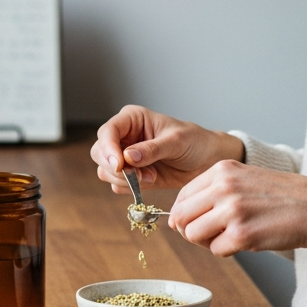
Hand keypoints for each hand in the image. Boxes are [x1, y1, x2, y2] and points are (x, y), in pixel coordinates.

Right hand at [90, 105, 245, 192]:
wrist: (206, 160)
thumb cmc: (194, 142)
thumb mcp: (176, 142)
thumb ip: (152, 149)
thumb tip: (128, 156)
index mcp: (132, 119)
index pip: (107, 132)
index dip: (108, 149)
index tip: (119, 164)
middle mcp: (124, 136)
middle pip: (100, 153)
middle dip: (116, 168)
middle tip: (138, 175)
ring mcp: (125, 157)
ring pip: (106, 171)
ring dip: (126, 179)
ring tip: (151, 176)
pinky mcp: (131, 175)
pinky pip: (118, 185)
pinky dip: (131, 188)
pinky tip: (152, 180)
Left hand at [168, 160, 306, 257]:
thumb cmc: (285, 196)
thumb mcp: (245, 178)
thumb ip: (213, 192)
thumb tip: (177, 220)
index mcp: (222, 169)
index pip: (181, 196)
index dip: (184, 215)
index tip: (197, 222)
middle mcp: (223, 186)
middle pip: (181, 217)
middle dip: (192, 230)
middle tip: (213, 234)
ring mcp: (232, 210)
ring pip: (193, 235)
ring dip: (209, 242)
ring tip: (232, 236)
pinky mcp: (242, 234)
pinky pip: (216, 251)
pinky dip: (228, 251)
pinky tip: (248, 241)